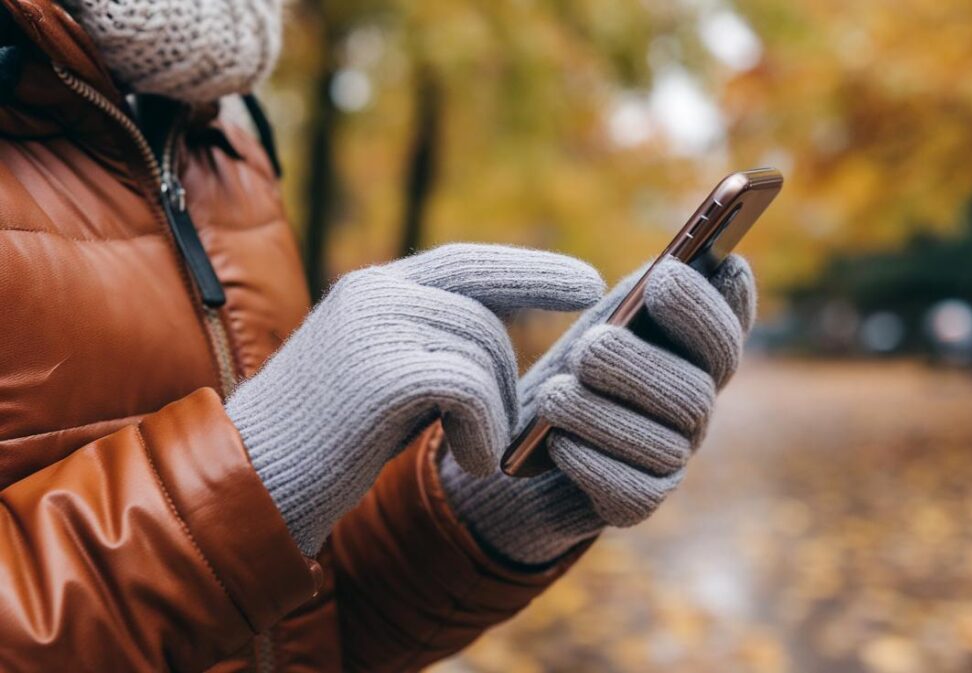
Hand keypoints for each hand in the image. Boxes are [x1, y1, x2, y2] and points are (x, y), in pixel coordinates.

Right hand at [226, 244, 604, 555]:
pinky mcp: (383, 372)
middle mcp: (374, 294)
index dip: (531, 270)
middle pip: (485, 319)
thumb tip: (493, 340)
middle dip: (508, 379)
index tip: (589, 282)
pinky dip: (486, 431)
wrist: (252, 484)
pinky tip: (471, 462)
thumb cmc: (321, 443)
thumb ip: (425, 343)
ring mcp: (376, 327)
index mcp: (372, 288)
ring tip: (474, 453)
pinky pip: (473, 389)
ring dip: (496, 414)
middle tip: (495, 434)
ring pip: (484, 354)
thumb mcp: (376, 376)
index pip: (469, 263)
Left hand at [442, 256, 754, 564]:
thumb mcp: (598, 324)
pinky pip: (630, 490)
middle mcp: (694, 411)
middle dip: (638, 367)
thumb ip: (637, 298)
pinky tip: (559, 443)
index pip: (725, 333)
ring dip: (599, 415)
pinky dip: (591, 462)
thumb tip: (674, 268)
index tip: (667, 276)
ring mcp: (670, 460)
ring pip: (662, 445)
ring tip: (553, 396)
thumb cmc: (570, 372)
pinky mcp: (638, 503)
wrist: (523, 453)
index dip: (708, 307)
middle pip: (695, 394)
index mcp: (691, 358)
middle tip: (590, 347)